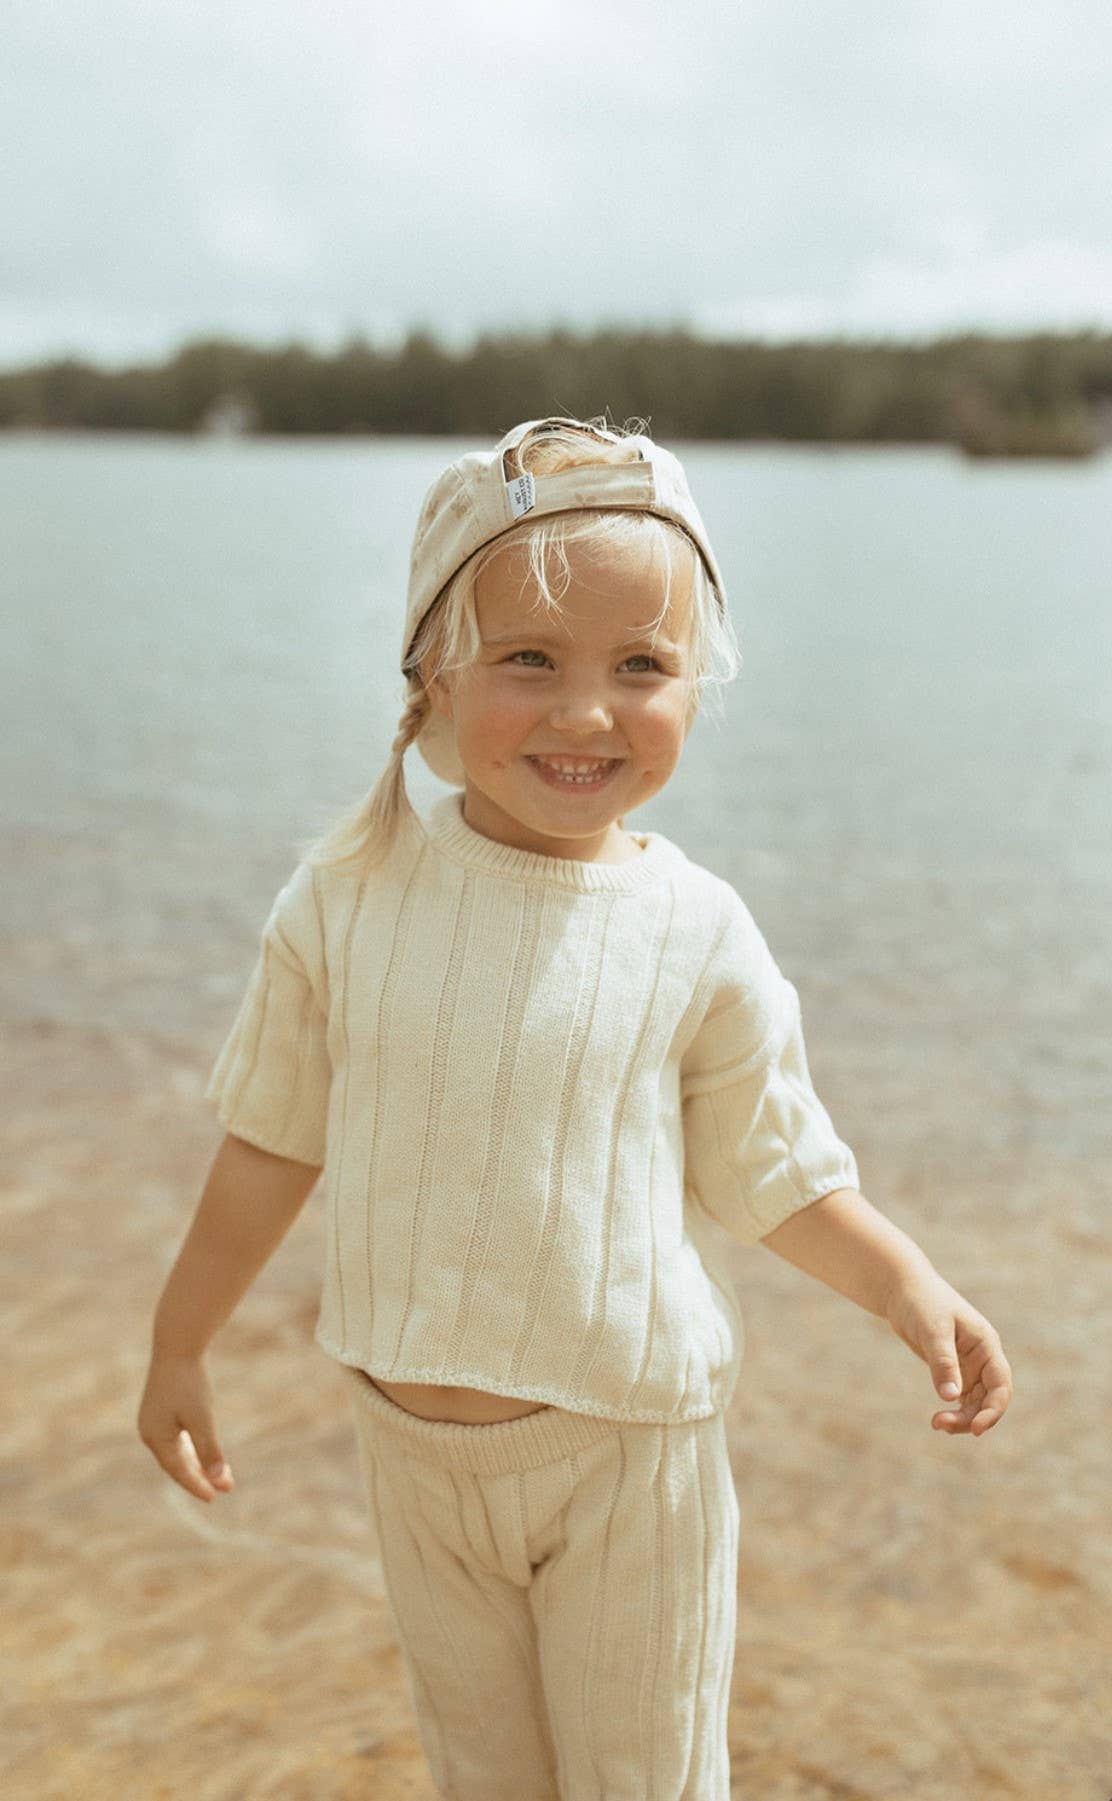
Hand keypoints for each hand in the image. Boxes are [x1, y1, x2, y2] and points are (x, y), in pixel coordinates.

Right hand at [137, 1352, 235, 1500]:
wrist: (177, 1345)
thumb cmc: (188, 1382)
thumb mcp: (202, 1418)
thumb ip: (209, 1449)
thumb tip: (218, 1480)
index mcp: (155, 1438)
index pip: (178, 1471)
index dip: (197, 1486)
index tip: (215, 1497)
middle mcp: (151, 1432)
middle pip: (177, 1464)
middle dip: (201, 1476)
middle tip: (224, 1487)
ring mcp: (154, 1421)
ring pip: (177, 1452)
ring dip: (198, 1463)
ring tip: (219, 1475)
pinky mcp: (161, 1410)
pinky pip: (177, 1438)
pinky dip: (192, 1448)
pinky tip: (203, 1452)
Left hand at [883, 1267, 1012, 1435]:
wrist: (902, 1289)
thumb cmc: (921, 1302)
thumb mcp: (933, 1330)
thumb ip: (943, 1362)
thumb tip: (951, 1397)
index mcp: (986, 1345)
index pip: (1001, 1384)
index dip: (993, 1410)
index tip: (975, 1429)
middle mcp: (982, 1358)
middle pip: (988, 1399)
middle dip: (970, 1417)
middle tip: (940, 1424)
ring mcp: (969, 1366)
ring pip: (975, 1403)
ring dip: (961, 1418)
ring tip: (936, 1423)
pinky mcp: (953, 1370)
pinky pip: (961, 1398)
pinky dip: (953, 1411)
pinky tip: (939, 1419)